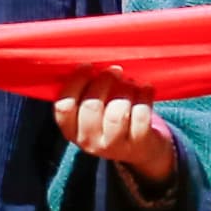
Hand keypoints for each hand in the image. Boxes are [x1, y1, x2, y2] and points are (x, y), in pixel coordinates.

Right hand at [58, 71, 178, 194]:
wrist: (142, 149)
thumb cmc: (111, 118)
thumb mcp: (92, 110)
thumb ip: (85, 91)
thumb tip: (88, 61)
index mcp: (71, 130)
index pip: (64, 106)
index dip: (75, 82)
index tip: (87, 66)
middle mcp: (88, 142)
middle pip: (91, 107)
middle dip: (104, 82)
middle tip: (114, 71)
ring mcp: (114, 147)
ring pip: (117, 114)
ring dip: (125, 91)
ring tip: (130, 82)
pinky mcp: (138, 145)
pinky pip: (140, 116)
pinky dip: (144, 96)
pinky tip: (145, 88)